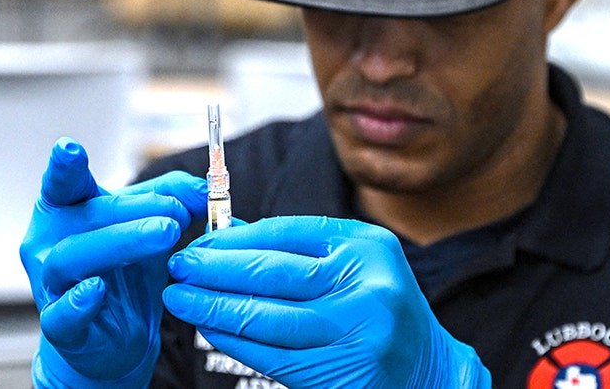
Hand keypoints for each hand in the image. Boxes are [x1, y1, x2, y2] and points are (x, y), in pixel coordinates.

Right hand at [20, 137, 206, 387]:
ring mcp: (50, 284)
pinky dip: (78, 302)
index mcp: (68, 210)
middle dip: (132, 209)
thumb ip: (175, 198)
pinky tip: (97, 290)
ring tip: (164, 235)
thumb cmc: (126, 273)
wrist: (117, 338)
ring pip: (72, 258)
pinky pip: (61, 314)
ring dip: (120, 241)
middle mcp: (51, 242)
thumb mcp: (151, 225)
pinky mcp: (59, 325)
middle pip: (84, 216)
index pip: (63, 182)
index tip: (70, 148)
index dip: (64, 166)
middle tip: (175, 211)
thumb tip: (204, 187)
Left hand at [162, 216, 491, 388]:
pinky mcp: (341, 376)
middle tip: (179, 266)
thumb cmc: (381, 314)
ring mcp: (356, 335)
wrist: (430, 375)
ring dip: (213, 308)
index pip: (288, 234)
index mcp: (368, 248)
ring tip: (180, 298)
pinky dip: (234, 341)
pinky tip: (209, 329)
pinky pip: (271, 356)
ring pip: (265, 317)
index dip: (236, 238)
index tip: (199, 241)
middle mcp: (366, 288)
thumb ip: (299, 251)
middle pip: (273, 274)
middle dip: (216, 269)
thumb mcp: (355, 267)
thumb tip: (229, 234)